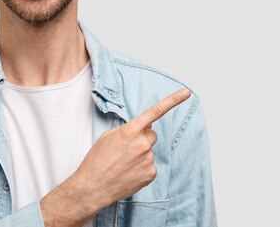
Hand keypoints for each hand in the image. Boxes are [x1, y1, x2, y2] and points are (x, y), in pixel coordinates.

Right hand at [41, 88, 191, 226]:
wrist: (93, 187)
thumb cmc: (97, 160)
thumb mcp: (109, 136)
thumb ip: (129, 128)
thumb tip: (145, 126)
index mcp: (130, 130)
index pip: (155, 112)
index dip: (173, 100)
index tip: (186, 93)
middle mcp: (142, 143)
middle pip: (152, 135)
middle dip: (143, 139)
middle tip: (126, 150)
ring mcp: (148, 159)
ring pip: (150, 151)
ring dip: (141, 155)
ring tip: (123, 164)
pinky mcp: (151, 173)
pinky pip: (151, 166)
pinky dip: (142, 168)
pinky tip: (129, 173)